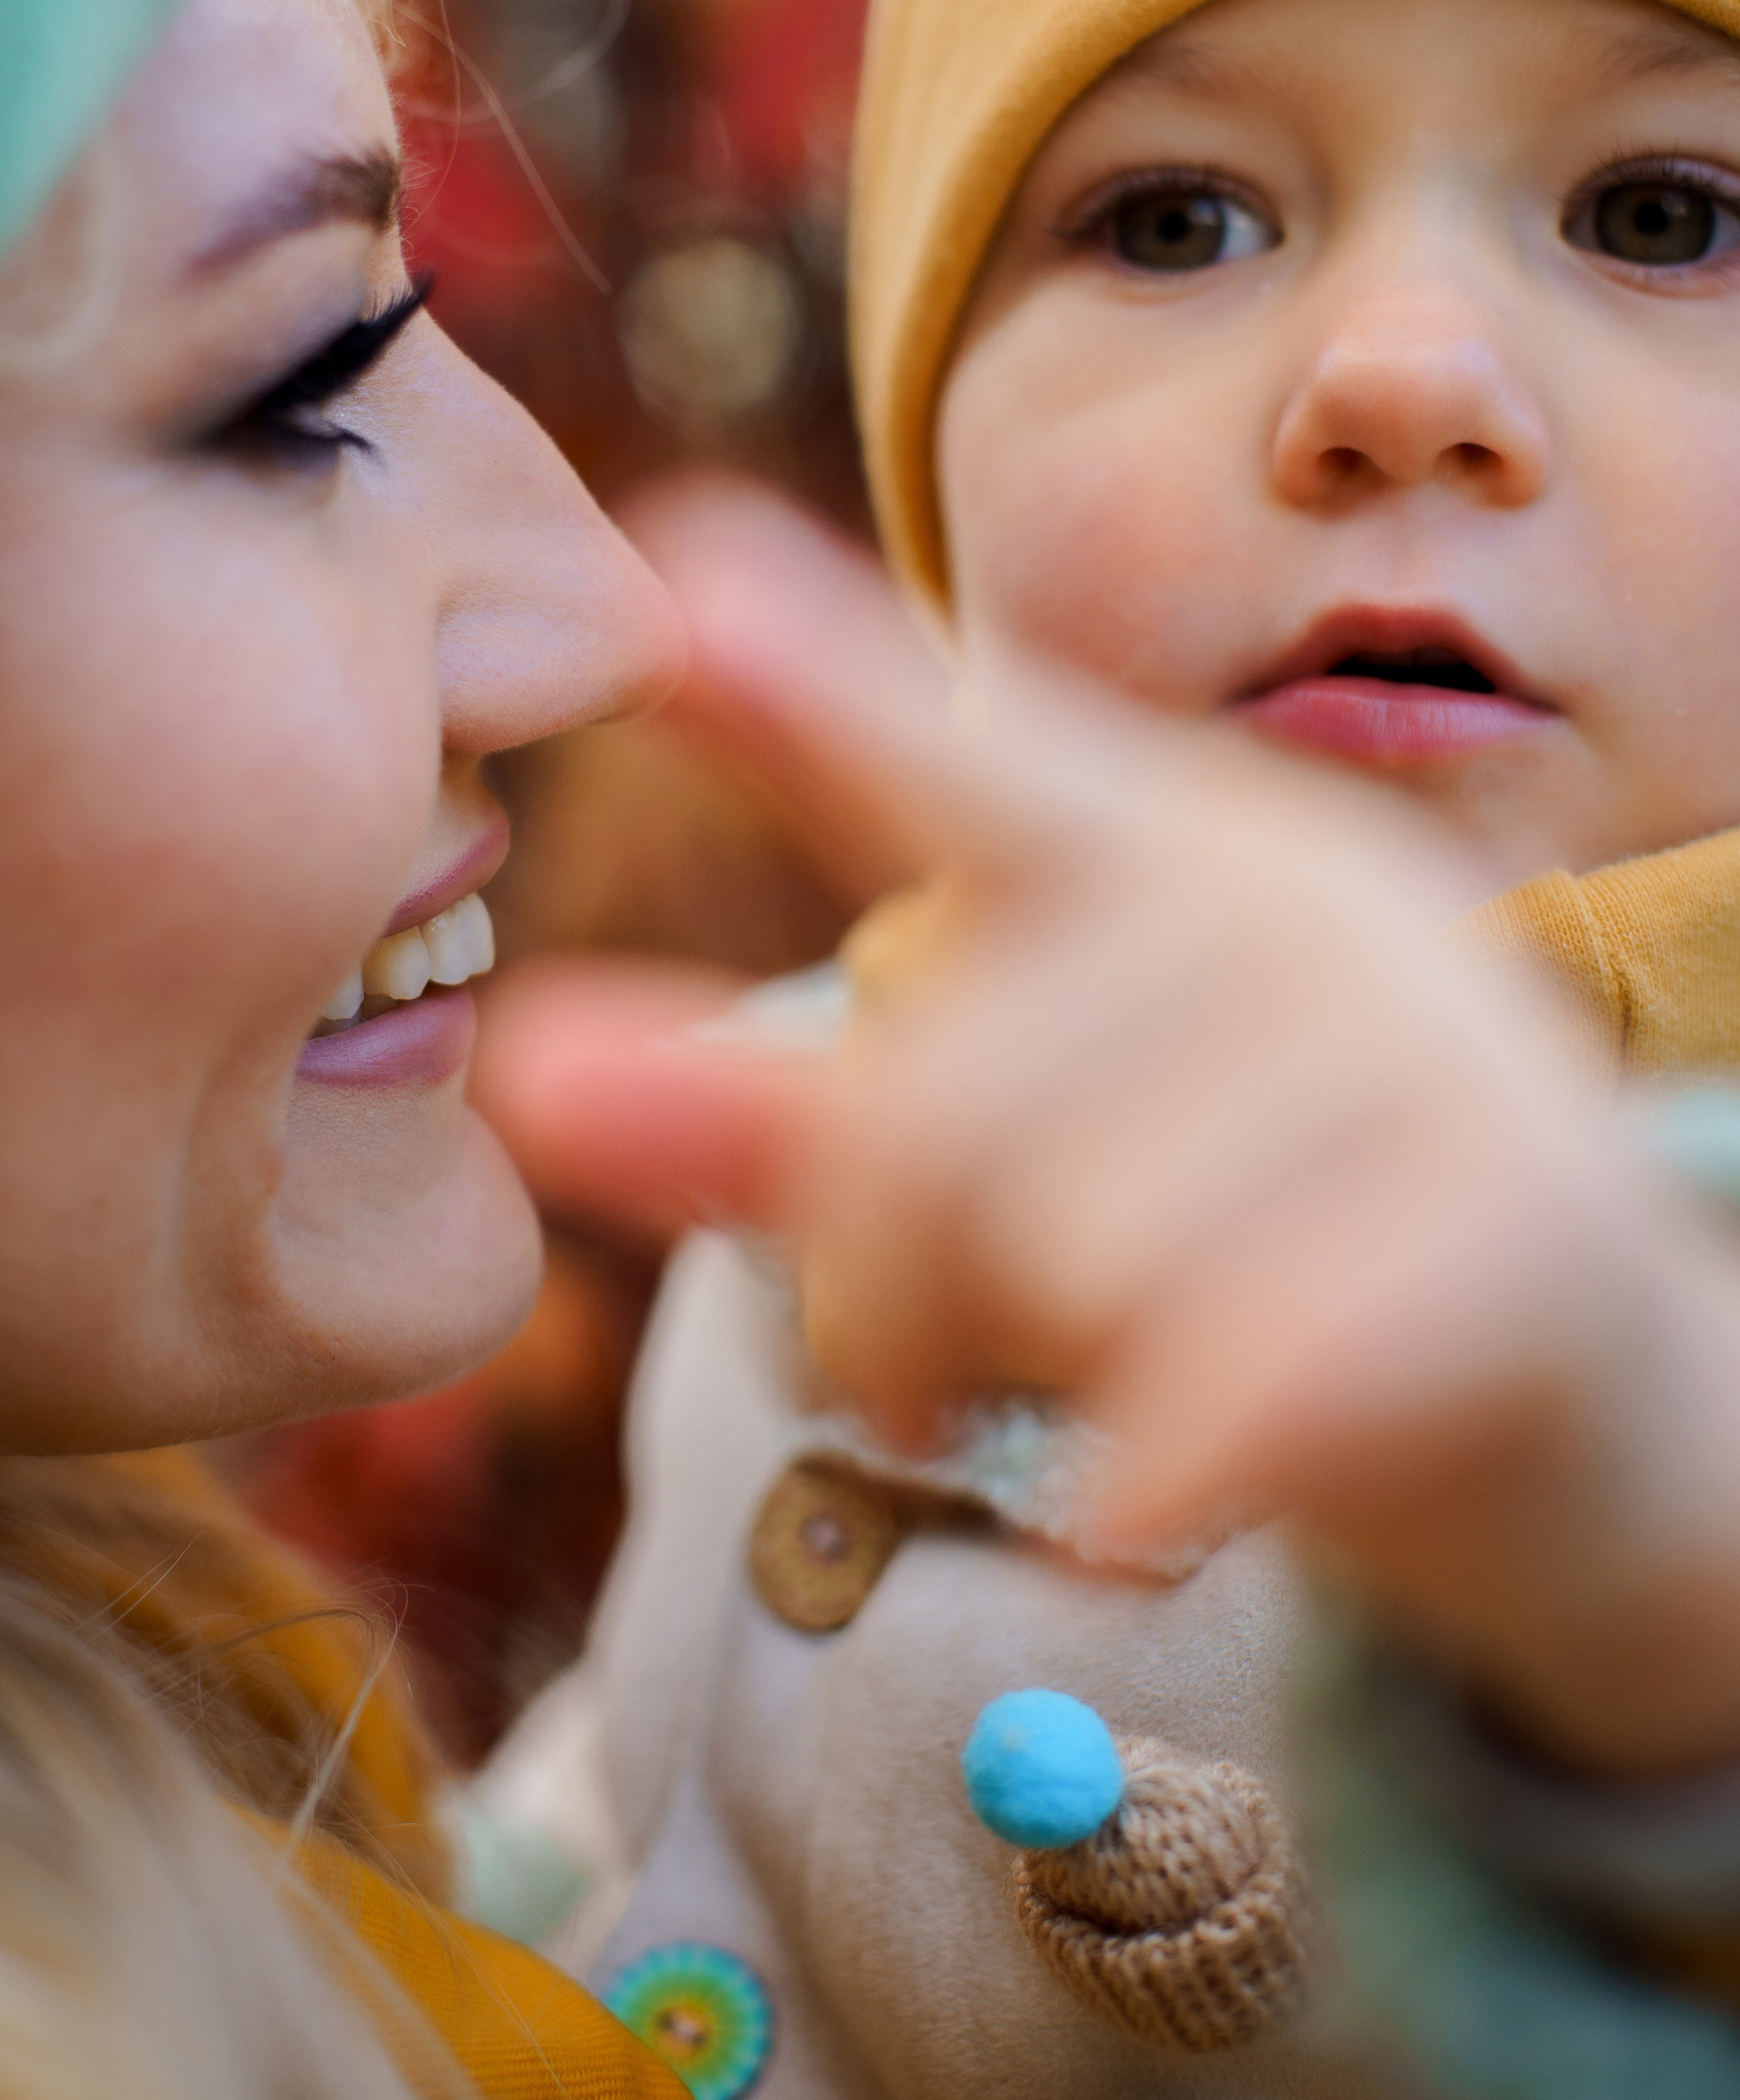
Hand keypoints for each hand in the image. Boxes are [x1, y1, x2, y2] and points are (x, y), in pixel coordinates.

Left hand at [477, 479, 1739, 1775]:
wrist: (1575, 1383)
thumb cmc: (1240, 1229)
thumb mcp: (1003, 1156)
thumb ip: (770, 1106)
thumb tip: (524, 1065)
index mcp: (1152, 846)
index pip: (948, 766)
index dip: (800, 685)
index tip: (668, 591)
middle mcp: (1285, 901)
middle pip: (939, 1117)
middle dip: (879, 1298)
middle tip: (913, 1368)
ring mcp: (1424, 1045)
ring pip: (1073, 1256)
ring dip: (1035, 1396)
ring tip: (1094, 1401)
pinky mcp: (1522, 1224)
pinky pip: (1233, 1381)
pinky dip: (1155, 1483)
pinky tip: (1147, 1508)